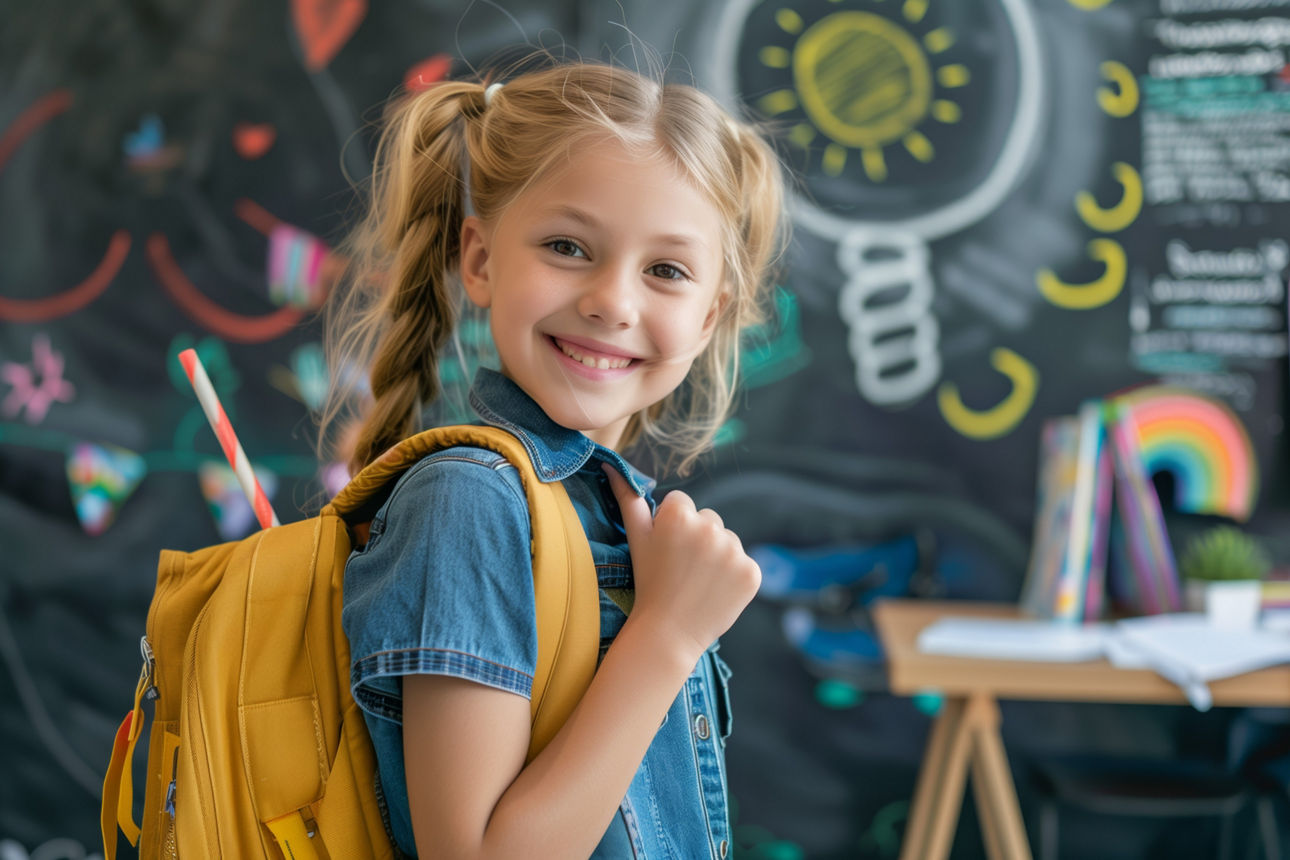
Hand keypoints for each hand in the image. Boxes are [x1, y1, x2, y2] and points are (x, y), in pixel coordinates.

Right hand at [603, 465, 760, 662]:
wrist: (668, 633)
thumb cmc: (648, 583)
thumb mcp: (636, 538)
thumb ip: (628, 498)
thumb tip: (612, 465)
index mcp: (679, 513)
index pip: (682, 503)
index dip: (673, 527)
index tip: (667, 550)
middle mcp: (709, 526)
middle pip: (708, 519)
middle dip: (697, 538)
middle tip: (682, 568)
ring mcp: (733, 550)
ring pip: (727, 540)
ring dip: (717, 555)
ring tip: (698, 581)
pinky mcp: (750, 571)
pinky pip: (744, 563)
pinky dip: (734, 576)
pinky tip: (715, 591)